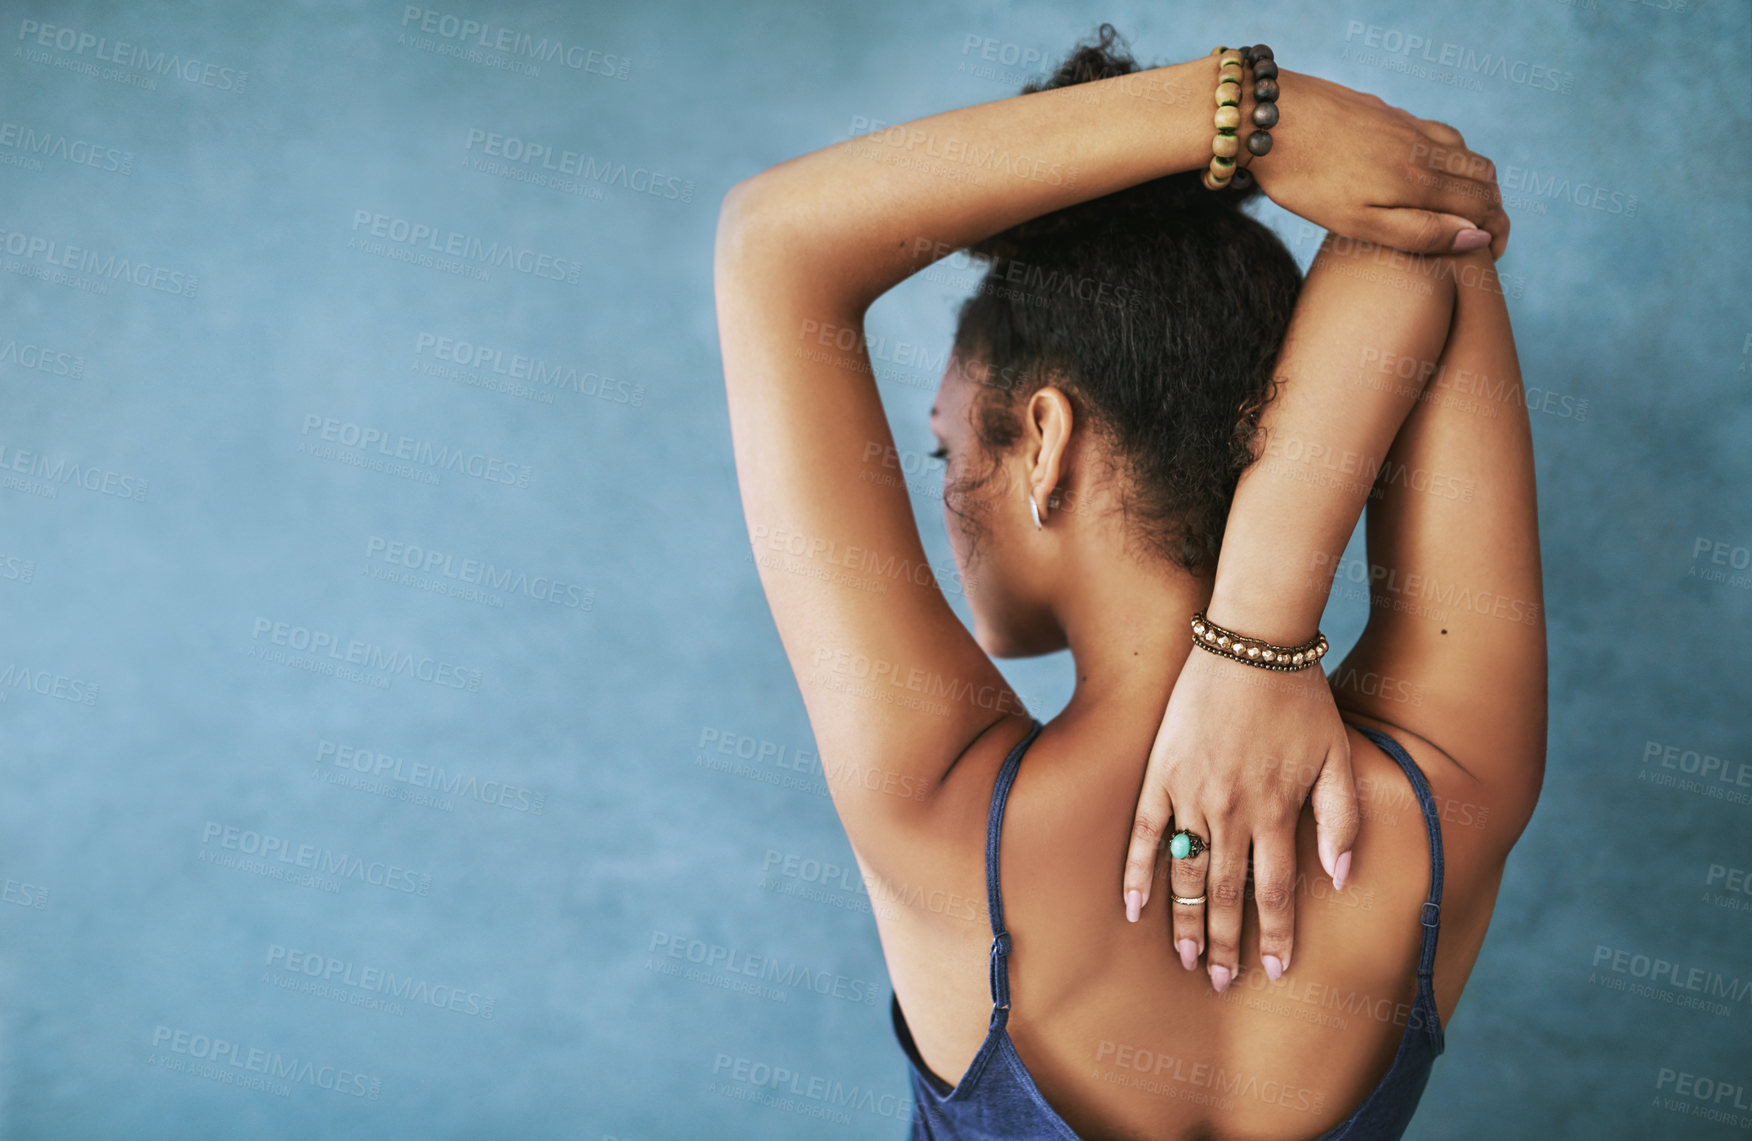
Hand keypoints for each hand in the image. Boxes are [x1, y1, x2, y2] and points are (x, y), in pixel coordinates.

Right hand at [1122, 649, 1358, 991]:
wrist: (1251, 644)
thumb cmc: (1302, 700)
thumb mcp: (1340, 759)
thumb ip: (1342, 821)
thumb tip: (1339, 879)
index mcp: (1277, 812)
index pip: (1275, 893)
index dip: (1275, 936)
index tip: (1274, 971)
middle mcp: (1231, 812)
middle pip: (1225, 895)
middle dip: (1224, 944)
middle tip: (1218, 982)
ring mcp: (1190, 795)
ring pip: (1186, 874)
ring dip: (1184, 922)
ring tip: (1183, 959)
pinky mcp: (1160, 774)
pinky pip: (1143, 835)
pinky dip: (1136, 873)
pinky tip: (1133, 907)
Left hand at [1244, 69, 1508, 259]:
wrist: (1268, 115)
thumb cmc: (1306, 179)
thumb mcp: (1358, 223)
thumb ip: (1418, 232)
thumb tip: (1475, 237)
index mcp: (1420, 180)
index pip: (1483, 204)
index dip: (1496, 231)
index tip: (1492, 254)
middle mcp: (1422, 147)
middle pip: (1482, 176)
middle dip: (1493, 206)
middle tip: (1484, 235)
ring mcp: (1405, 125)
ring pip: (1463, 149)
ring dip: (1475, 180)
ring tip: (1464, 206)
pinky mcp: (1386, 112)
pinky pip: (1437, 132)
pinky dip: (1452, 155)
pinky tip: (1429, 167)